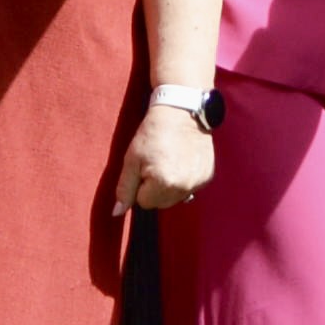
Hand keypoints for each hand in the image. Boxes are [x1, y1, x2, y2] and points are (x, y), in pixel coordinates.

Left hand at [113, 96, 213, 215]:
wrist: (181, 111)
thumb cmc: (153, 133)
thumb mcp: (132, 159)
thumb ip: (124, 189)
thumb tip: (117, 213)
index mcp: (163, 183)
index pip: (144, 202)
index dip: (141, 185)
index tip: (145, 165)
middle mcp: (184, 186)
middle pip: (161, 203)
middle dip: (155, 189)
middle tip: (157, 163)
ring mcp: (198, 182)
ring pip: (176, 197)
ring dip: (171, 185)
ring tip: (170, 161)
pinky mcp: (208, 176)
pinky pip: (190, 188)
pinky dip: (185, 179)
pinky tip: (183, 161)